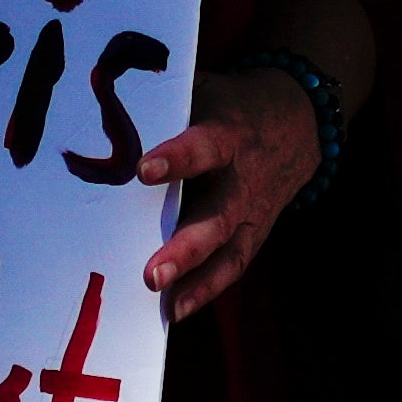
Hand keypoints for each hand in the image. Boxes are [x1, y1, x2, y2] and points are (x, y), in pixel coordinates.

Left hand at [137, 79, 326, 322]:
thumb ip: (165, 101)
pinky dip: (205, 291)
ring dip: (196, 280)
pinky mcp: (252, 234)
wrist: (296, 123)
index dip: (176, 158)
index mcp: (228, 135)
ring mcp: (250, 213)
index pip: (203, 147)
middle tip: (151, 273)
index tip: (143, 171)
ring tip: (163, 301)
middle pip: (216, 218)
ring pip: (226, 251)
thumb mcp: (205, 90)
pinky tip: (175, 311)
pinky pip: (232, 267)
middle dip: (185, 247)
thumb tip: (104, 98)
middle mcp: (242, 180)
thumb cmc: (230, 106)